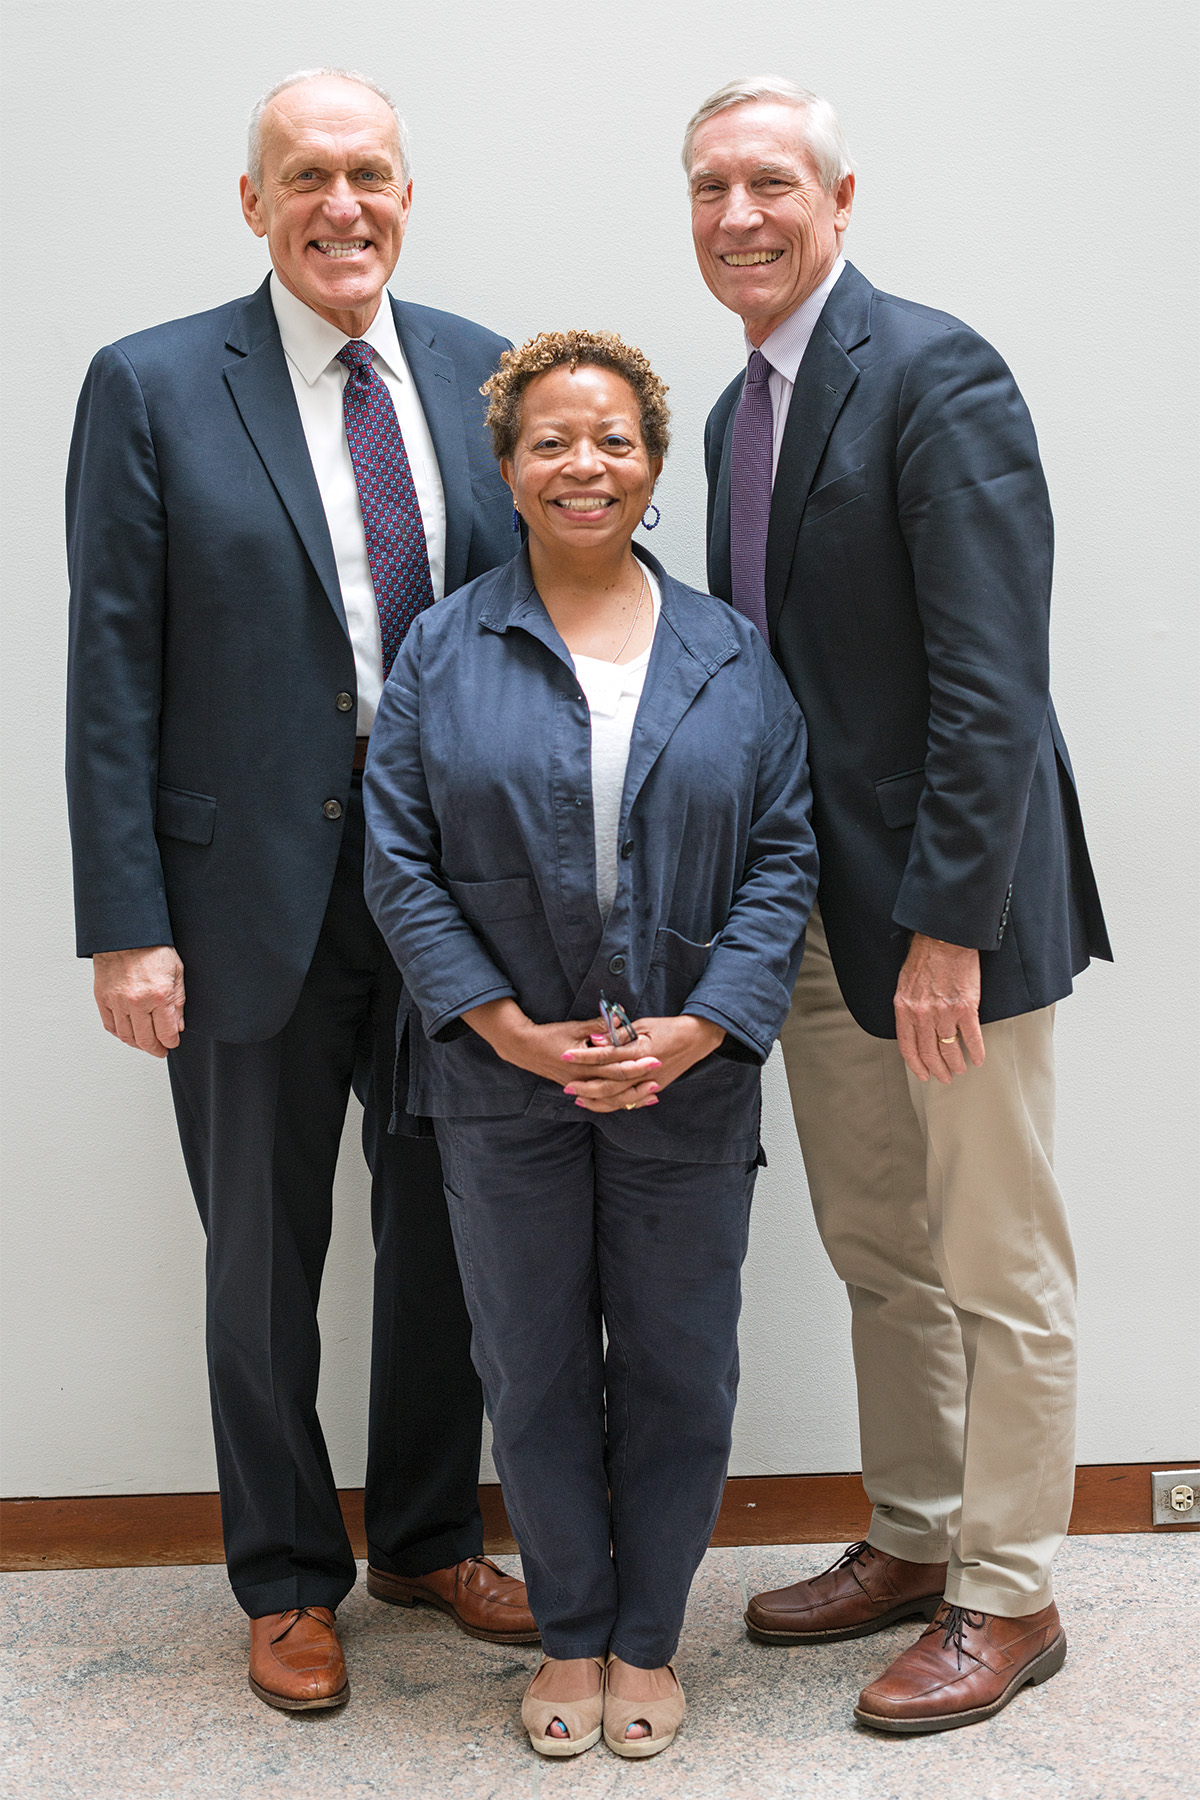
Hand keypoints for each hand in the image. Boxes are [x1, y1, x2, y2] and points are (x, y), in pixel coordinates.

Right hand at [92, 945, 185, 1057]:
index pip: (166, 1033)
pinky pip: (110, 1026)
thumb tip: (177, 1026)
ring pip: (127, 1037)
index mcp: (159, 995)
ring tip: (146, 1043)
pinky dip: (120, 1034)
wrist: (126, 933)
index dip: (170, 1043)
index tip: (172, 1043)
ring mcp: (117, 1002)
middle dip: (156, 1050)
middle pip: (146, 1040)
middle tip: (160, 1051)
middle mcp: (137, 1002)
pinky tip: (128, 1033)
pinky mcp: (102, 998)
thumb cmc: (153, 948)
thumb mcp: (177, 972)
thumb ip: (178, 1002)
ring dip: (138, 1044)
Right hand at [462, 999, 661, 1106]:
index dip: (637, 1063)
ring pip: (610, 1099)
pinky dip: (618, 1102)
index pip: (616, 1065)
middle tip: (660, 1077)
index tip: (656, 1058)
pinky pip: (601, 1102)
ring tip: (653, 1095)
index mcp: (583, 1063)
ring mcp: (580, 1087)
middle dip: (640, 1082)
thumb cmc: (551, 1034)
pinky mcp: (579, 1090)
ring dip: (632, 1097)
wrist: (525, 1049)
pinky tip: (633, 1101)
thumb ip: (601, 1025)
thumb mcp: (576, 1027)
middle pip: (616, 1085)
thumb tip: (622, 1015)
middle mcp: (583, 1079)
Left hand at [570, 1013, 726, 1111]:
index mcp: (640, 1052)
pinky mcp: (654, 1088)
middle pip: (608, 1084)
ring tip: (579, 1099)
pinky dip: (614, 1105)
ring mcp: (650, 1083)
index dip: (584, 1056)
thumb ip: (619, 1034)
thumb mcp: (643, 1024)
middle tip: (566, 1087)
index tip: (565, 1055)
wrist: (696, 1039)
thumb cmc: (668, 1027)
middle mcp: (644, 1072)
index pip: (605, 1056)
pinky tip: (600, 1104)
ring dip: (597, 1100)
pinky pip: (631, 1102)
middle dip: (585, 1086)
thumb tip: (596, 1039)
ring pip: (618, 1098)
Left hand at [894, 933, 984, 1083]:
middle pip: (929, 1052)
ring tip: (959, 1069)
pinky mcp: (966, 1008)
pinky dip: (976, 1052)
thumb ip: (908, 1008)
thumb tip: (913, 1028)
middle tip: (944, 1077)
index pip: (908, 1047)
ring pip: (949, 1049)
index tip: (923, 1075)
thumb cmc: (925, 958)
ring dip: (955, 1064)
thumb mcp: (905, 984)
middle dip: (937, 1069)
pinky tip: (977, 1059)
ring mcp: (944, 1012)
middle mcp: (922, 1014)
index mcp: (904, 1008)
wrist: (945, 940)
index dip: (916, 1065)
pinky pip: (972, 1038)